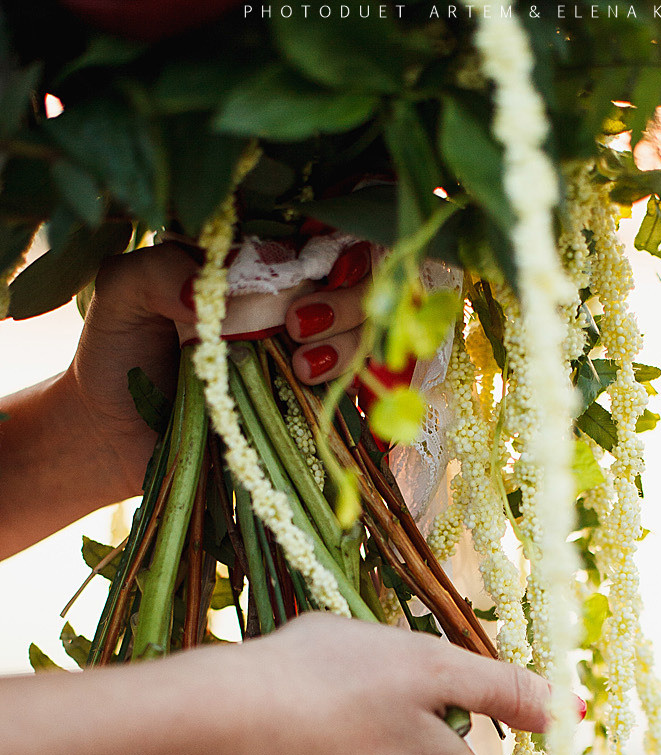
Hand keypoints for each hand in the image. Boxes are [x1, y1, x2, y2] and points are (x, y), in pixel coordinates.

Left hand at [0, 239, 372, 554]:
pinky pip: (357, 393)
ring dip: (349, 344)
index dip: (336, 239)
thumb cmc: (116, 352)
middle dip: (347, 299)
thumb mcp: (122, 293)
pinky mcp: (308, 407)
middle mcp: (288, 301)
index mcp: (252, 262)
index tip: (313, 258)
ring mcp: (304, 354)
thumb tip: (211, 290)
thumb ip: (158, 270)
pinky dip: (355, 388)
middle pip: (359, 281)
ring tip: (302, 367)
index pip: (318, 233)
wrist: (112, 436)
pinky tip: (320, 389)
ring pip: (368, 334)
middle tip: (298, 326)